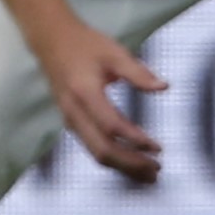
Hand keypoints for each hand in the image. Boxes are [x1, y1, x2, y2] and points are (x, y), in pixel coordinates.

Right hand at [33, 17, 168, 182]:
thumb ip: (138, 73)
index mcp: (85, 93)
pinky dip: (113, 159)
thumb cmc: (85, 44)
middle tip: (157, 170)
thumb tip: (164, 87)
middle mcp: (75, 112)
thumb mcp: (114, 52)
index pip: (111, 126)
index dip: (135, 140)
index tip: (158, 148)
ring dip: (123, 167)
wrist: (50, 41)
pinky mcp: (72, 122)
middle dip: (130, 164)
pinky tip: (130, 162)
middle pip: (102, 149)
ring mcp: (70, 120)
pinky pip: (92, 147)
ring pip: (96, 153)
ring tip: (148, 174)